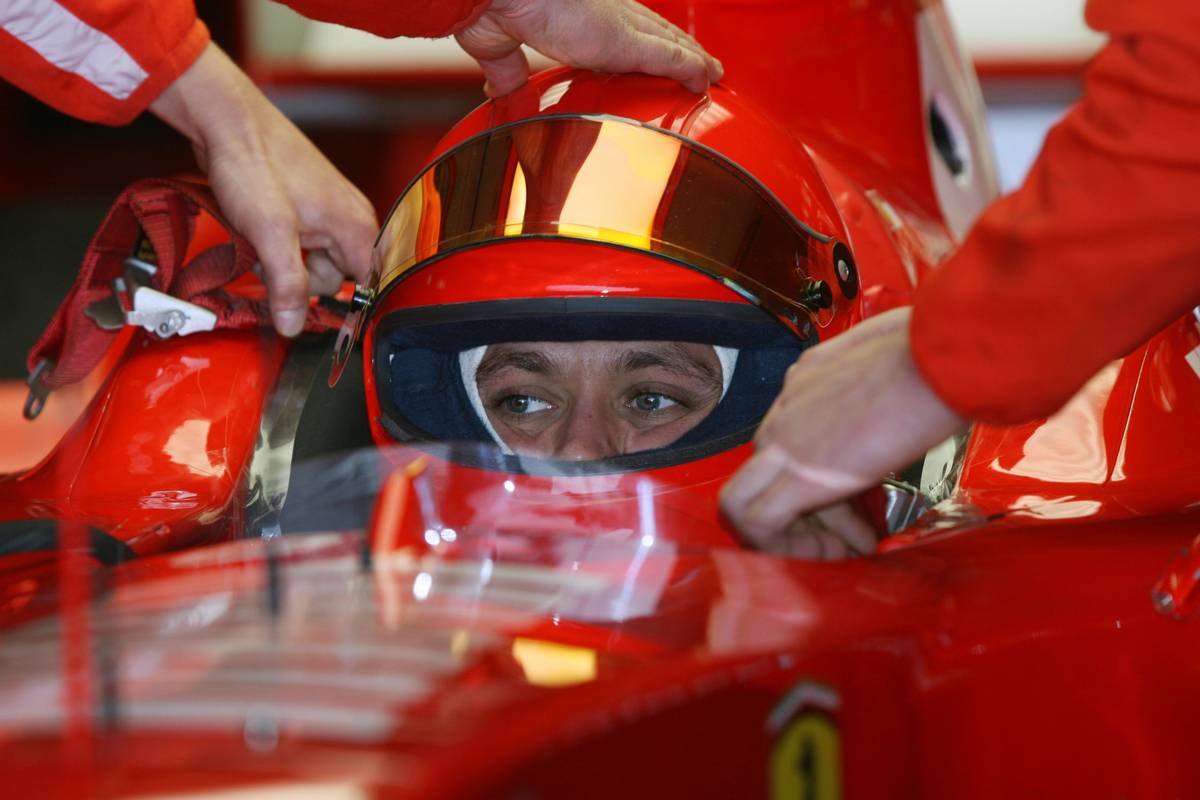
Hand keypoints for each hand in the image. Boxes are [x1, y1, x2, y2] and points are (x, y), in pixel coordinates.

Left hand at [150, 43, 377, 336]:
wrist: (226, 119)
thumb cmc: (253, 164)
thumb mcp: (270, 234)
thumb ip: (287, 284)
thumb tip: (294, 325)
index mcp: (356, 227)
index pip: (365, 288)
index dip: (334, 301)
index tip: (301, 302)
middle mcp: (351, 217)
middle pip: (335, 277)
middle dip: (300, 278)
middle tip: (269, 258)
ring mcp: (330, 209)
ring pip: (315, 260)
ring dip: (285, 261)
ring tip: (260, 238)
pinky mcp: (308, 203)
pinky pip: (301, 241)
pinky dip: (279, 243)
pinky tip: (260, 228)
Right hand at [455, 0, 722, 96]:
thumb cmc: (487, 4)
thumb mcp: (498, 46)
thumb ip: (508, 72)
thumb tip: (500, 94)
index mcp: (576, 12)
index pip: (622, 26)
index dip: (644, 38)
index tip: (656, 54)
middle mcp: (604, 11)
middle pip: (654, 30)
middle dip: (677, 46)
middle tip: (699, 63)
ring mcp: (618, 24)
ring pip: (670, 41)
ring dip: (693, 58)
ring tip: (713, 73)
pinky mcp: (625, 40)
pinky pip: (672, 57)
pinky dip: (693, 69)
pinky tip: (710, 78)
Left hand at [720, 307, 963, 554]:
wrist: (940, 362)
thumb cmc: (935, 352)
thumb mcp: (890, 354)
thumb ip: (878, 376)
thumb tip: (900, 389)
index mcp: (807, 378)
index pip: (789, 436)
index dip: (815, 472)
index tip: (855, 491)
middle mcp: (786, 407)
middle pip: (763, 470)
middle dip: (800, 508)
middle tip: (847, 531)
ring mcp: (785, 439)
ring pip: (746, 497)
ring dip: (791, 532)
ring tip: (842, 550)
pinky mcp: (799, 473)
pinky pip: (761, 520)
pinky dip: (786, 545)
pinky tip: (836, 552)